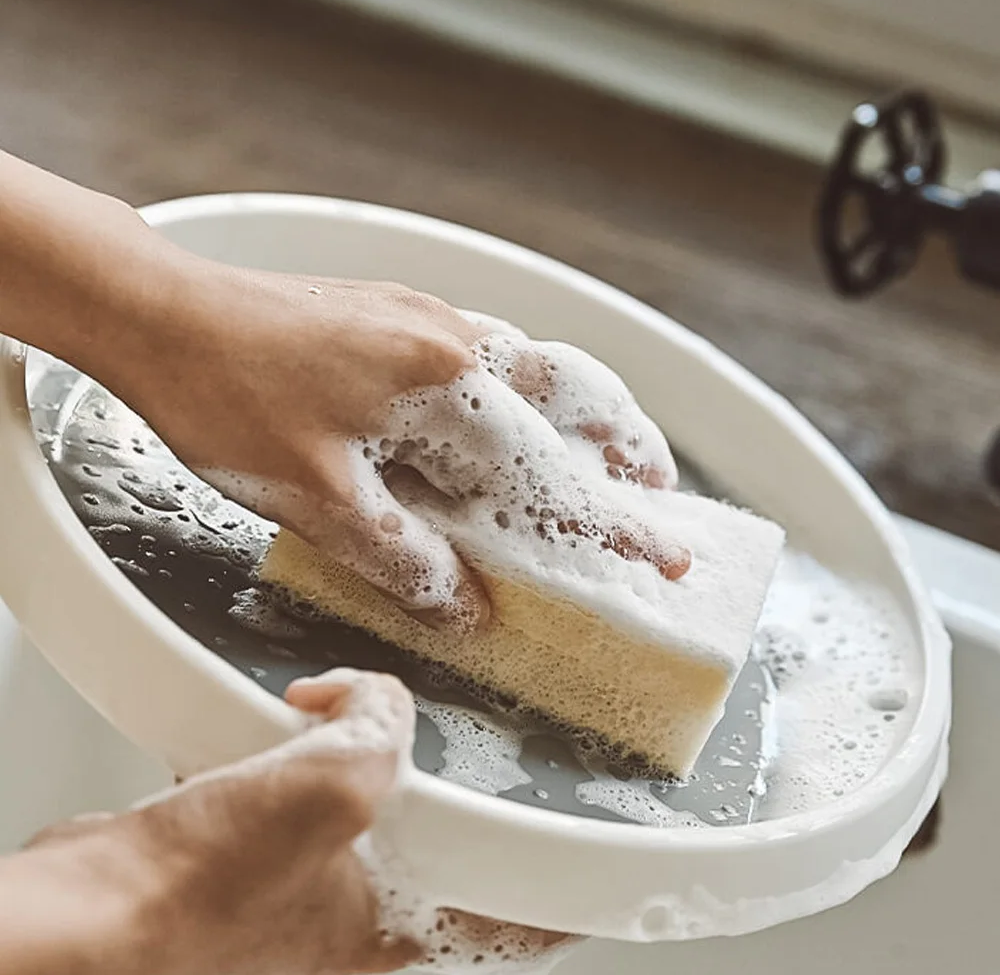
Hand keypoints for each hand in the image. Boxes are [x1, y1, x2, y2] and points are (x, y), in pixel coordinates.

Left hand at [0, 150, 686, 632]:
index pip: (552, 471)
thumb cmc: (229, 398)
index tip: (664, 556)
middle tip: (654, 489)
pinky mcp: (397, 310)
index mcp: (449, 386)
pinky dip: (522, 387)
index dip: (609, 524)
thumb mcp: (319, 499)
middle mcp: (455, 340)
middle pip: (575, 390)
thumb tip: (464, 607)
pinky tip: (503, 412)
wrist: (164, 312)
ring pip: (536, 363)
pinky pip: (488, 349)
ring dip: (579, 410)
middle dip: (625, 442)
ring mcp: (427, 317)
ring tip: (599, 451)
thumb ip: (401, 557)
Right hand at [22, 670, 577, 974]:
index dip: (559, 886)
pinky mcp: (248, 871)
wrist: (85, 923)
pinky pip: (292, 802)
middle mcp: (352, 923)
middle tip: (431, 739)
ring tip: (329, 717)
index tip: (603, 868)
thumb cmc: (194, 897)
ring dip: (345, 758)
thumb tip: (374, 700)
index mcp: (393, 929)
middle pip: (430, 843)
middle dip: (430, 782)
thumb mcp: (332, 783)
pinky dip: (286, 761)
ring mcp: (299, 899)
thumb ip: (380, 726)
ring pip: (356, 813)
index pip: (511, 913)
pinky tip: (267, 731)